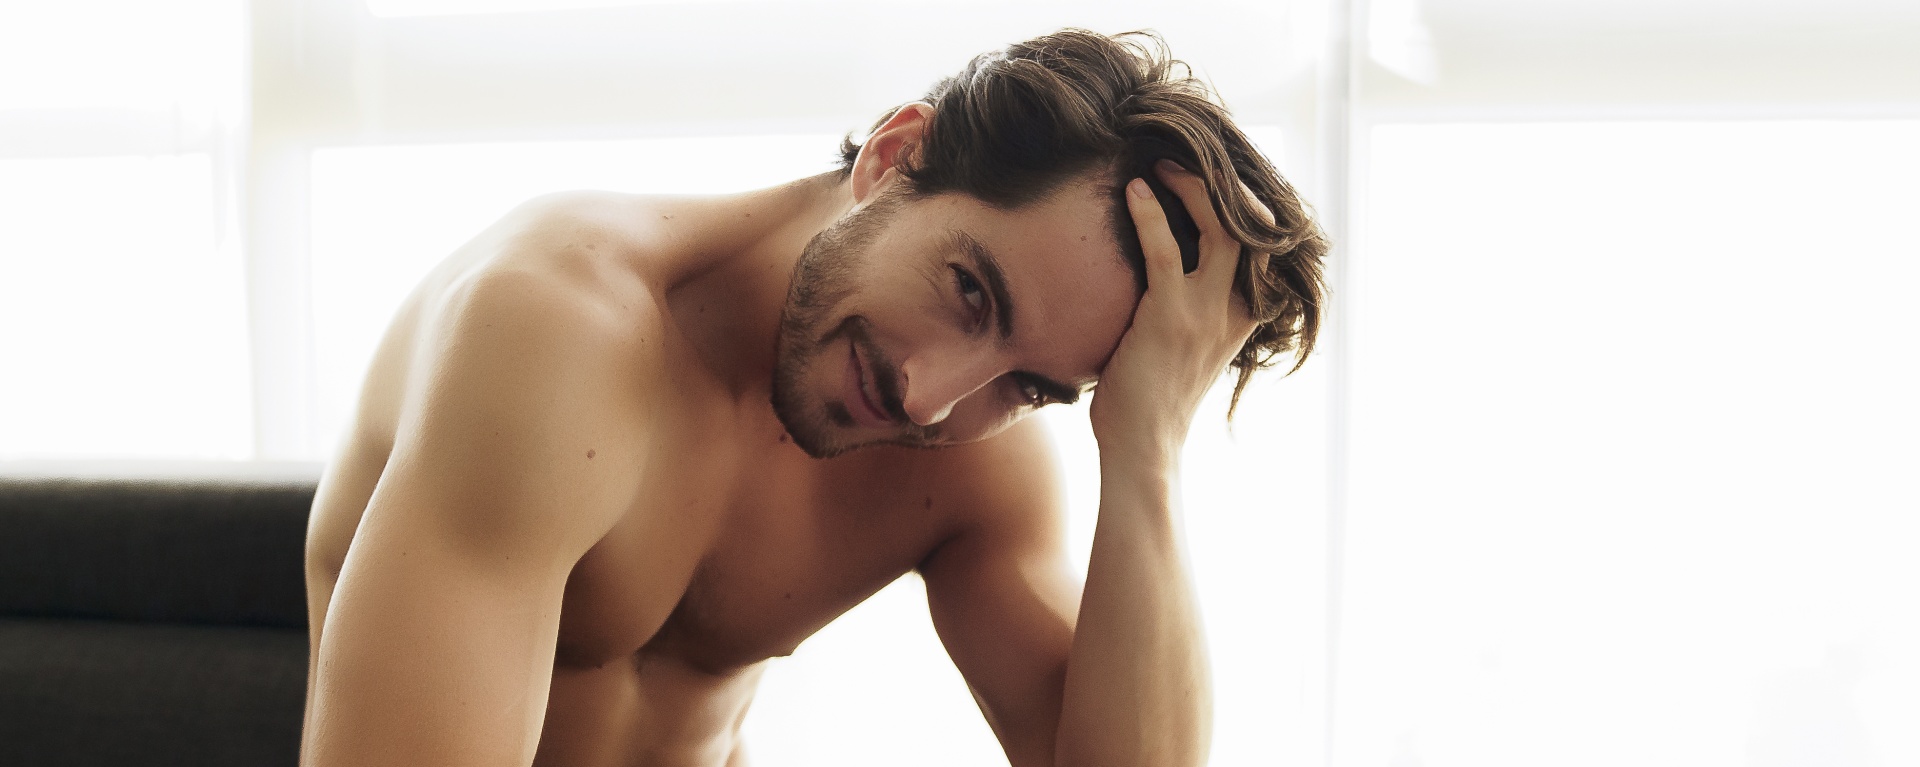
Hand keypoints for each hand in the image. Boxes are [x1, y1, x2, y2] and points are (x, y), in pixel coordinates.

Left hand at [1089, 159, 1264, 458]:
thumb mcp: (1182, 349)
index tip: (1220, 177)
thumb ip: (1185, 309)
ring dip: (1192, 189)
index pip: (1263, 248)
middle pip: (1252, 229)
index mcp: (1242, 318)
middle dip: (1224, 186)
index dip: (1248, 208)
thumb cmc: (1148, 403)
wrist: (1142, 449)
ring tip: (1160, 167)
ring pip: (1222, 230)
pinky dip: (1150, 214)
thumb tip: (1156, 272)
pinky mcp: (1169, 316)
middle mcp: (1233, 311)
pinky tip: (1134, 192)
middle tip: (1185, 160)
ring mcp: (1204, 313)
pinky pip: (1165, 251)